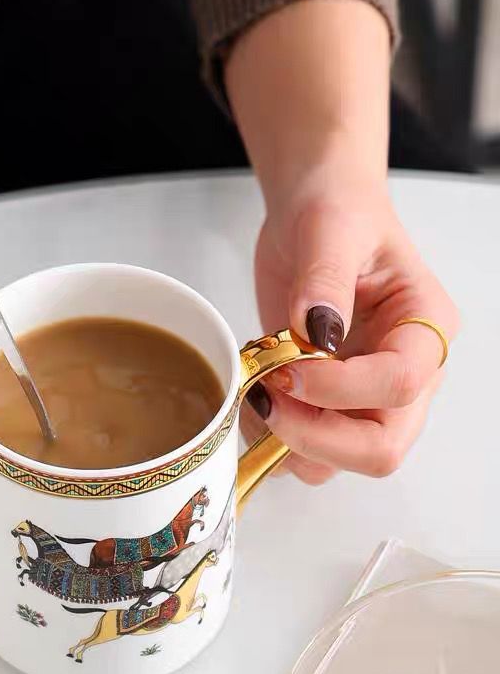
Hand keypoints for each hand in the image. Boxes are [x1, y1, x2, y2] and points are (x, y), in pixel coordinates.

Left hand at [245, 169, 458, 483]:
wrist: (312, 215)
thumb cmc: (337, 213)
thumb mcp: (330, 230)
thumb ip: (324, 283)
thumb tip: (315, 333)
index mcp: (423, 328)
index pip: (399, 384)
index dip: (339, 389)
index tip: (286, 366)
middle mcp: (403, 374)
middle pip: (380, 448)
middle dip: (315, 437)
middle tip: (266, 397)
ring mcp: (363, 395)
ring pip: (340, 460)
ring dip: (288, 441)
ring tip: (255, 391)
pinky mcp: (325, 402)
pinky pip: (304, 448)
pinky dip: (270, 438)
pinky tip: (251, 396)